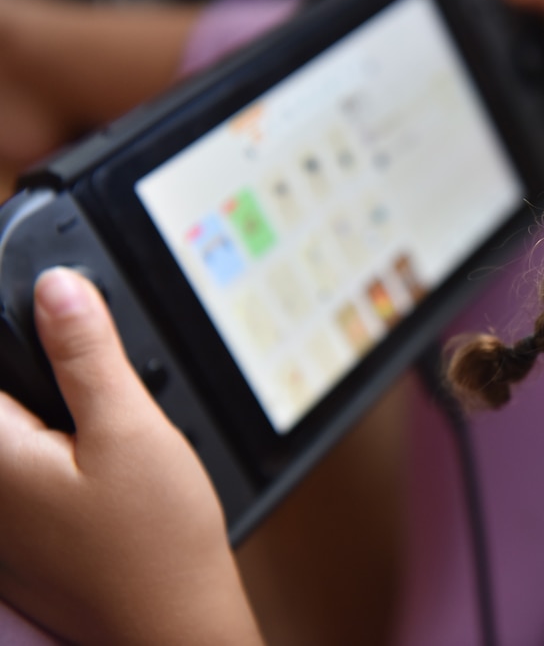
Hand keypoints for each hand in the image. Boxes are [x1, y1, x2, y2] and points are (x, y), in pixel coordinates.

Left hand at [0, 268, 261, 644]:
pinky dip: (49, 454)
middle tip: (95, 381)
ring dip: (47, 417)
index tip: (61, 325)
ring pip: (12, 438)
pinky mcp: (13, 543)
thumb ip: (86, 355)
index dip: (23, 332)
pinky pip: (19, 477)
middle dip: (41, 378)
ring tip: (105, 430)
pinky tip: (99, 470)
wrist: (170, 628)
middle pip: (0, 402)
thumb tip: (57, 288)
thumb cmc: (156, 545)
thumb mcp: (132, 429)